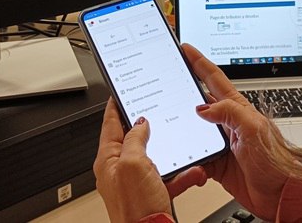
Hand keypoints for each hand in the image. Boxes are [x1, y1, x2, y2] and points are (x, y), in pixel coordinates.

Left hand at [94, 99, 208, 222]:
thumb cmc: (136, 209)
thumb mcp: (134, 164)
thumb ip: (135, 139)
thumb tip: (140, 123)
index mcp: (108, 160)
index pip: (109, 124)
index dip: (115, 106)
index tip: (119, 92)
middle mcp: (120, 170)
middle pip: (134, 139)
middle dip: (150, 128)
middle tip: (158, 112)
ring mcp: (136, 182)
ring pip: (156, 157)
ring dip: (173, 154)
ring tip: (183, 149)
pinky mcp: (152, 193)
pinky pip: (169, 177)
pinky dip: (182, 175)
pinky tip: (192, 173)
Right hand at [182, 44, 289, 219]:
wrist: (280, 194)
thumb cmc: (276, 161)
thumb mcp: (255, 129)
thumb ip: (230, 113)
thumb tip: (202, 108)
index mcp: (236, 108)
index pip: (213, 79)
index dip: (198, 62)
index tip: (185, 48)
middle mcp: (226, 122)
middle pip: (197, 101)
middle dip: (180, 90)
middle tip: (164, 80)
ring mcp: (220, 142)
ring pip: (191, 129)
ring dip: (179, 127)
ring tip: (166, 121)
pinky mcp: (215, 162)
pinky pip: (193, 155)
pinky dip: (185, 156)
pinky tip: (180, 155)